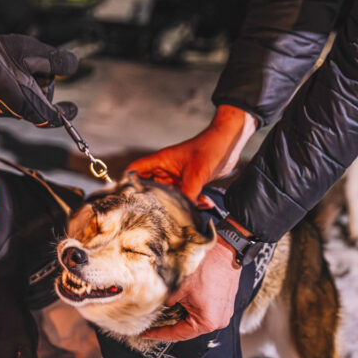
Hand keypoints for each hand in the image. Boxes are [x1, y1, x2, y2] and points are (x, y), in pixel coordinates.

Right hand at [0, 25, 78, 127]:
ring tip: (16, 62)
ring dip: (29, 82)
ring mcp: (3, 108)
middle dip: (44, 85)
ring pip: (26, 98)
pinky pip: (12, 95)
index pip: (53, 118)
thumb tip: (73, 64)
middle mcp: (17, 111)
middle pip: (41, 103)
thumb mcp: (34, 52)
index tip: (72, 108)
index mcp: (29, 104)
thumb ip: (57, 60)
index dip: (66, 114)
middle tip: (36, 65)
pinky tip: (7, 67)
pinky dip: (16, 83)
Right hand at [126, 105, 255, 201]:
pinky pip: (185, 196)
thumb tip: (183, 215)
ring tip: (188, 209)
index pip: (135, 171)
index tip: (127, 198)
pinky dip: (193, 202)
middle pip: (150, 188)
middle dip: (155, 201)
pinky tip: (204, 203)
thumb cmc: (210, 148)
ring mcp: (177, 176)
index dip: (128, 183)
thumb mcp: (196, 174)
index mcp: (160, 162)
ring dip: (179, 203)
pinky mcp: (189, 182)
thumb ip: (187, 196)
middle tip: (159, 214)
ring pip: (169, 195)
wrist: (229, 143)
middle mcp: (166, 169)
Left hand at [141, 238, 240, 341]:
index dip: (159, 334)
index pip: (178, 334)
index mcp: (207, 322)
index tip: (145, 334)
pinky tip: (179, 304)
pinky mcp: (224, 304)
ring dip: (180, 316)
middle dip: (169, 326)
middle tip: (151, 326)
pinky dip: (191, 310)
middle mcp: (218, 321)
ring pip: (195, 320)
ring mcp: (223, 313)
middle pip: (187, 329)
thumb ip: (166, 303)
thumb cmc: (206, 266)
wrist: (226, 249)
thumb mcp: (177, 287)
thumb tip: (159, 308)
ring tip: (163, 314)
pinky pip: (204, 312)